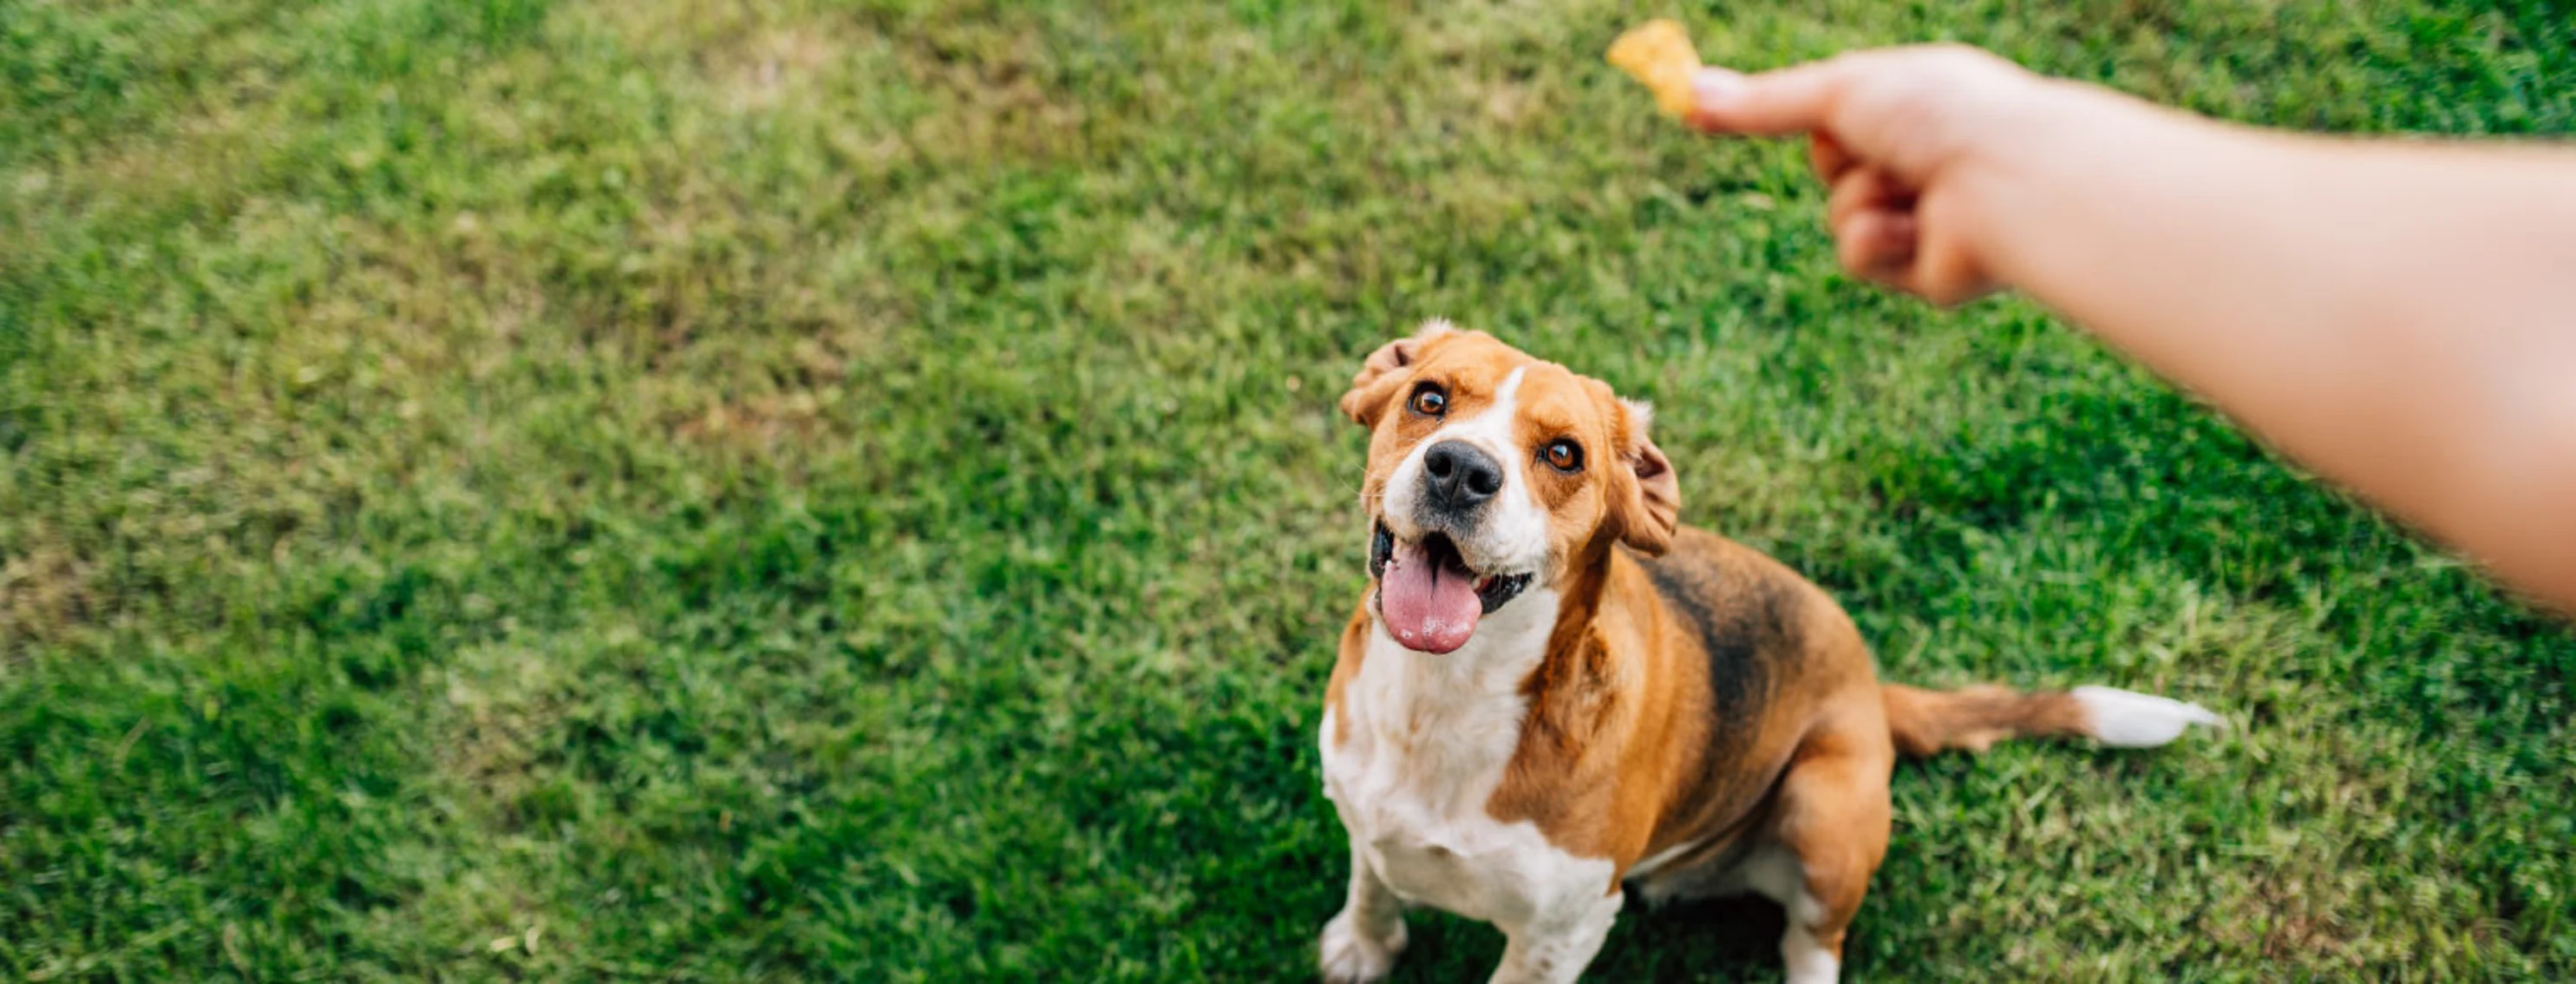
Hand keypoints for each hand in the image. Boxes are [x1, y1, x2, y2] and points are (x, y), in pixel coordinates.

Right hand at [1688, 45, 2073, 304]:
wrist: (2005, 180)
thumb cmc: (1939, 116)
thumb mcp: (1838, 94)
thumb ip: (1764, 103)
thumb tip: (1685, 91)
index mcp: (1919, 106)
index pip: (1840, 118)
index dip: (1819, 120)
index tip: (1753, 116)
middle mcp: (1927, 160)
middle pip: (1834, 171)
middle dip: (1841, 162)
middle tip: (1879, 147)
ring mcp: (1929, 217)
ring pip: (1841, 219)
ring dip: (1859, 202)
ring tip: (1910, 189)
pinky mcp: (1930, 273)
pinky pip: (1863, 261)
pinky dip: (1876, 243)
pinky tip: (1916, 229)